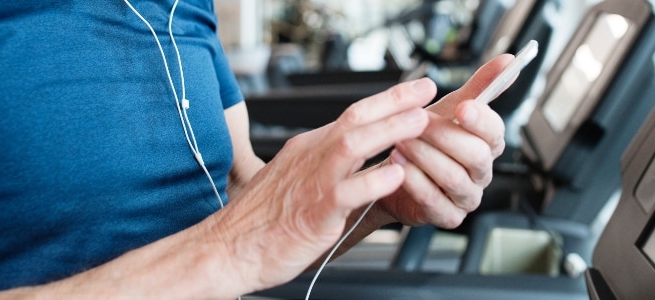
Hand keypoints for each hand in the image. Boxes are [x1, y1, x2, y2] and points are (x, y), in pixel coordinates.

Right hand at [207, 79, 436, 292]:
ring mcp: (312, 183)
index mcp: (308, 149)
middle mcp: (311, 158)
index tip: (414, 91)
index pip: (352, 115)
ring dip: (389, 130)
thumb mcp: (297, 179)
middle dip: (394, 102)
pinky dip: (373, 181)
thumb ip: (328, 165)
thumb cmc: (263, 220)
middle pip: (355, 119)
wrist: (229, 248)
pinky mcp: (315, 213)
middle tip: (425, 90)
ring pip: (352, 145)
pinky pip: (347, 192)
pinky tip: (396, 174)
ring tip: (419, 121)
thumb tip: (360, 155)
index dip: (386, 100)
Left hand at [376, 54, 513, 228]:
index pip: (496, 132)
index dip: (481, 120)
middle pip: (475, 155)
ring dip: (424, 155)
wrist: (392, 173)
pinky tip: (398, 165)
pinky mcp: (448, 216)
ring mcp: (466, 196)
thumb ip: (479, 86)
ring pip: (453, 176)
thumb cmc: (424, 140)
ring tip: (400, 141)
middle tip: (418, 122)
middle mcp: (481, 172)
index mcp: (487, 145)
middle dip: (444, 136)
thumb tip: (507, 61)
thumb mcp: (448, 108)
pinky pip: (434, 200)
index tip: (464, 107)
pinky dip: (414, 180)